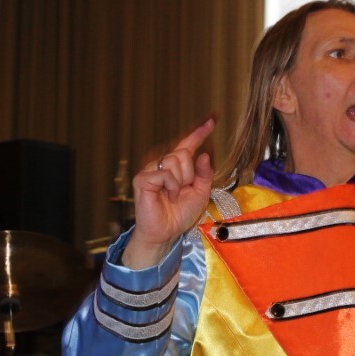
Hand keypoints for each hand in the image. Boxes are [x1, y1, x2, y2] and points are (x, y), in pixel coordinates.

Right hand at [122, 118, 215, 268]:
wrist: (166, 233)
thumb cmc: (179, 214)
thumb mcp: (200, 193)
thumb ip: (204, 174)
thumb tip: (204, 154)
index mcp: (177, 167)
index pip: (188, 146)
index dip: (199, 134)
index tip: (211, 122)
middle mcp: (162, 165)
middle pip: (183, 153)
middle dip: (189, 174)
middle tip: (181, 191)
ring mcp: (151, 170)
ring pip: (174, 161)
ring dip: (180, 182)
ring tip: (173, 196)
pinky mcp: (143, 179)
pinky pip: (165, 173)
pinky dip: (171, 186)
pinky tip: (167, 196)